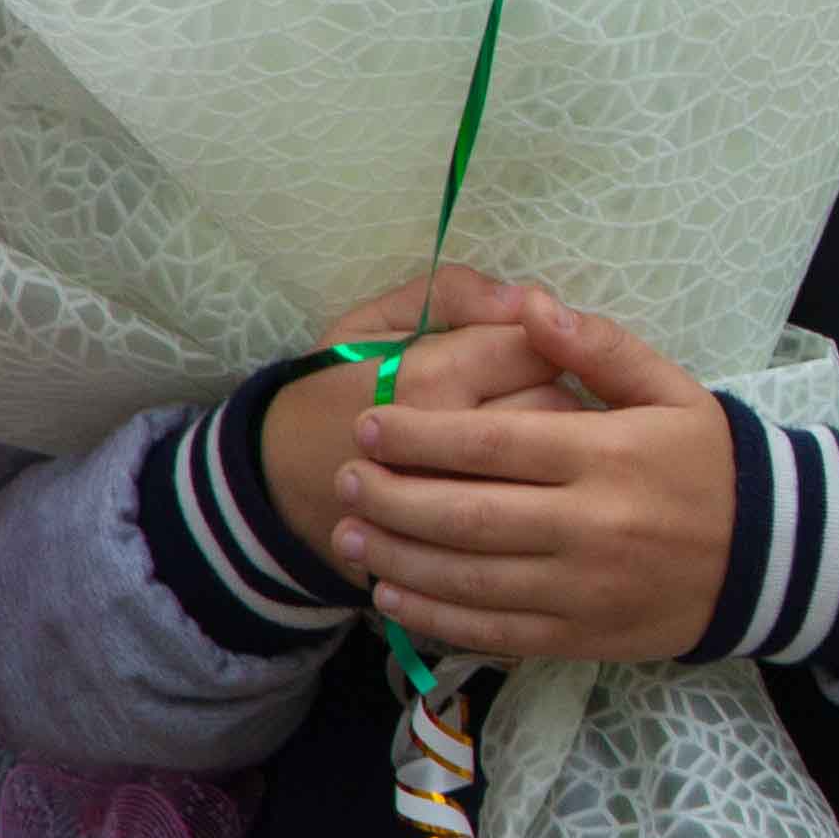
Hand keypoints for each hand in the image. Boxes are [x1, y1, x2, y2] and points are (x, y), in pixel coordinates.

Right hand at [258, 268, 570, 554]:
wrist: (279, 481)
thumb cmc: (334, 387)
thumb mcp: (376, 320)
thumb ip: (453, 294)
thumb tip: (528, 298)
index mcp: (429, 375)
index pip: (535, 349)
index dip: (544, 342)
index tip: (527, 349)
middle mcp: (448, 440)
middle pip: (557, 407)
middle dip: (559, 393)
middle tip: (532, 393)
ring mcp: (455, 500)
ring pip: (552, 466)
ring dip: (556, 447)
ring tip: (529, 438)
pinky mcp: (456, 543)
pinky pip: (527, 518)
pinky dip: (536, 498)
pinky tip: (519, 484)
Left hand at [337, 292, 738, 663]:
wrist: (771, 556)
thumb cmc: (709, 462)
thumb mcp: (672, 390)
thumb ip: (600, 348)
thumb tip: (531, 305)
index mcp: (606, 456)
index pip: (491, 445)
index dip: (419, 436)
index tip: (369, 424)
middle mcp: (590, 525)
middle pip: (466, 514)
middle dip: (392, 496)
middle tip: (343, 477)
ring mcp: (583, 588)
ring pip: (469, 578)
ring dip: (398, 557)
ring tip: (350, 533)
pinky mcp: (581, 635)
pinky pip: (494, 631)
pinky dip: (436, 616)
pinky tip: (395, 596)